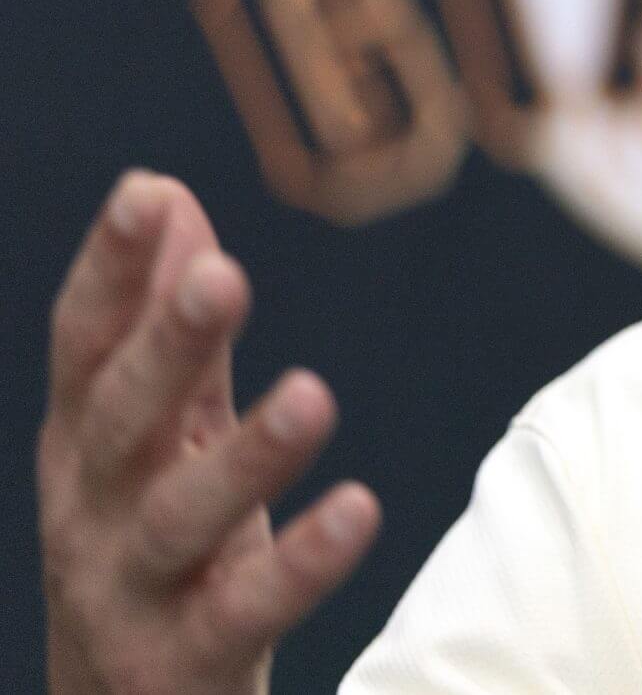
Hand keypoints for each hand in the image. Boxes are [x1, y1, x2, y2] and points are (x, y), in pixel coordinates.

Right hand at [38, 171, 380, 694]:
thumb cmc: (154, 550)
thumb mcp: (157, 436)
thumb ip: (172, 329)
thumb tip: (163, 191)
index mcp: (84, 445)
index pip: (84, 347)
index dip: (109, 270)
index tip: (147, 193)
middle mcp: (88, 513)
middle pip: (120, 421)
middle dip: (167, 346)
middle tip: (223, 273)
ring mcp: (127, 593)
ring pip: (176, 520)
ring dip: (246, 456)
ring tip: (316, 393)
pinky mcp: (182, 663)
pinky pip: (244, 611)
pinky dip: (301, 564)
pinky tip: (360, 508)